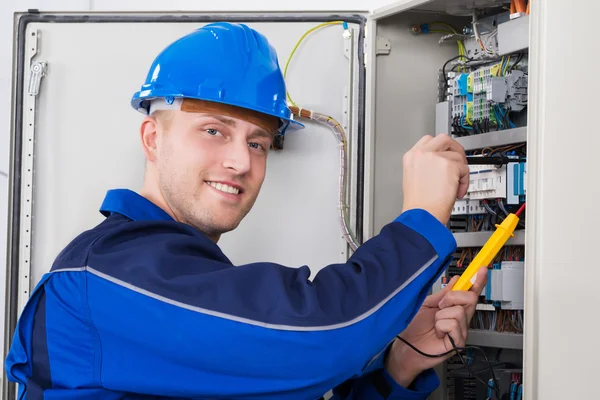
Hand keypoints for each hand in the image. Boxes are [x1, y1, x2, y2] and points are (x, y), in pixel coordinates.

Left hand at [384, 268, 486, 386]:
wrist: (406, 345)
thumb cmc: (414, 326)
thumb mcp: (428, 304)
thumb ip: (444, 293)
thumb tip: (456, 280)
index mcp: (454, 308)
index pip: (470, 293)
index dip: (478, 281)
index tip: (482, 269)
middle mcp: (461, 319)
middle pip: (470, 299)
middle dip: (452, 297)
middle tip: (439, 305)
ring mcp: (461, 331)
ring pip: (459, 311)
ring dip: (441, 315)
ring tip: (435, 324)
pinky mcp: (458, 342)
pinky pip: (453, 324)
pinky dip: (440, 326)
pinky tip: (437, 333)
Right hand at [401, 134, 468, 224]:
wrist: (421, 215)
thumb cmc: (418, 204)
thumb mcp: (414, 177)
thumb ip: (426, 165)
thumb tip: (442, 162)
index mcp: (411, 156)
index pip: (428, 140)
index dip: (440, 147)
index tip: (446, 154)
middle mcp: (421, 153)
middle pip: (444, 139)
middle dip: (455, 149)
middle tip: (458, 162)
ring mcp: (435, 158)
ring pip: (457, 156)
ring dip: (460, 171)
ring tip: (454, 186)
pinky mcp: (448, 165)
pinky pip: (465, 169)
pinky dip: (464, 181)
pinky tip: (456, 191)